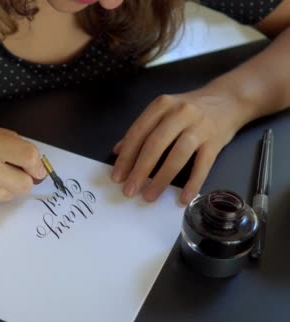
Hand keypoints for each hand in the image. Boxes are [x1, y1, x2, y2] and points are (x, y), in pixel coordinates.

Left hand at [111, 90, 249, 204]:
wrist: (228, 99)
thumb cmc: (190, 109)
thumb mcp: (164, 111)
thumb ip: (142, 130)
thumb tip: (117, 151)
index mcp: (162, 105)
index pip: (138, 133)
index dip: (126, 156)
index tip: (117, 177)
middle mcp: (179, 113)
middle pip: (155, 144)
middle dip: (139, 170)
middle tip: (129, 190)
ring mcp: (199, 126)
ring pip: (177, 155)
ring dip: (161, 178)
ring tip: (149, 195)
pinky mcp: (216, 140)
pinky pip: (203, 165)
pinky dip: (192, 183)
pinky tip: (183, 198)